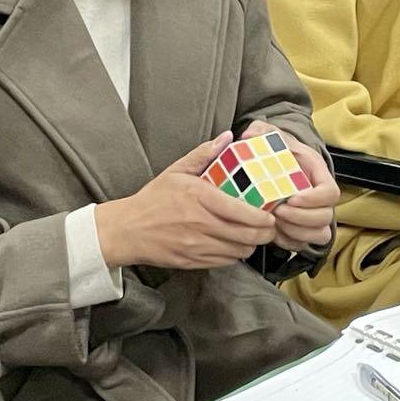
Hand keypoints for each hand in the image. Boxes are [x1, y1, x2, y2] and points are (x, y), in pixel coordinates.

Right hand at [94, 131, 276, 270]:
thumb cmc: (153, 199)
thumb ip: (203, 154)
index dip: (264, 218)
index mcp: (199, 198)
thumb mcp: (175, 171)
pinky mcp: (194, 262)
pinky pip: (226, 262)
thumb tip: (227, 137)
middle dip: (265, 233)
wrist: (128, 230)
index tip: (271, 214)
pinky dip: (235, 254)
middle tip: (269, 226)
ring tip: (252, 235)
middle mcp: (201, 224)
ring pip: (240, 251)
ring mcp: (198, 246)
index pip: (243, 212)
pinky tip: (233, 244)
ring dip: (251, 244)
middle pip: (248, 236)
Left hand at [239, 121, 338, 252]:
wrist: (273, 166)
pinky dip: (288, 241)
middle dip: (300, 218)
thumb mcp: (269, 135)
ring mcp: (313, 215)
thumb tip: (250, 134)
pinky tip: (272, 232)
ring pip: (318, 234)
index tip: (292, 198)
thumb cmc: (275, 152)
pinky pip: (302, 244)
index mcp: (317, 174)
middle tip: (278, 212)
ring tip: (274, 222)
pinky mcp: (302, 230)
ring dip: (295, 232)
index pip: (330, 192)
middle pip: (325, 217)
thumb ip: (261, 131)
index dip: (314, 199)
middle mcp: (320, 198)